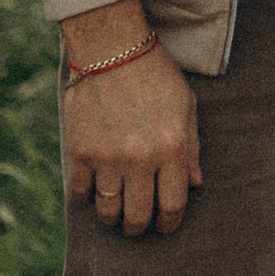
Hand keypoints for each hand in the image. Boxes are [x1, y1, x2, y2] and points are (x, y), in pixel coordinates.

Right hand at [62, 8, 200, 234]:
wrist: (112, 47)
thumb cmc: (155, 75)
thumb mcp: (186, 107)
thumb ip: (192, 149)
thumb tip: (194, 185)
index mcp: (172, 149)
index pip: (172, 205)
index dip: (168, 224)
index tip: (164, 227)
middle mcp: (140, 159)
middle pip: (138, 216)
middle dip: (138, 228)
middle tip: (136, 225)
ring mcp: (107, 157)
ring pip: (108, 211)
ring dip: (112, 218)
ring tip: (115, 212)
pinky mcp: (80, 151)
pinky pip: (80, 192)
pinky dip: (87, 196)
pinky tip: (94, 188)